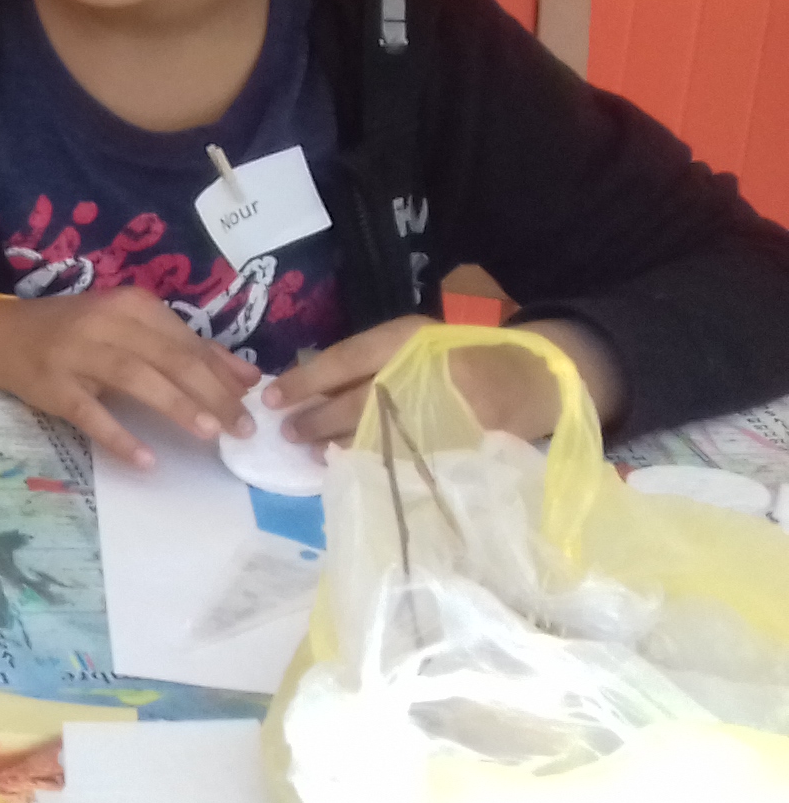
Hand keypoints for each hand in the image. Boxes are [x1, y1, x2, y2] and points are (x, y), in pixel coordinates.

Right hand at [0, 287, 260, 467]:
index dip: (222, 373)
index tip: (252, 404)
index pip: (187, 340)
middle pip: (168, 357)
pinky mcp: (52, 386)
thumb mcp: (130, 330)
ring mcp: (76, 353)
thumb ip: (186, 349)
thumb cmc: (73, 332)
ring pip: (135, 377)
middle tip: (240, 428)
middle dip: (211, 393)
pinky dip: (118, 435)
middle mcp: (105, 323)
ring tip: (209, 434)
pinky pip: (89, 413)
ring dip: (175, 405)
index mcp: (130, 306)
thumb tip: (247, 377)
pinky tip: (145, 459)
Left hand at [267, 314, 612, 445]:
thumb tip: (305, 387)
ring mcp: (445, 412)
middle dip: (316, 419)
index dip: (305, 381)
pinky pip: (404, 457)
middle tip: (288, 432)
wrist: (531, 377)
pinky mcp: (458, 446)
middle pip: (357, 400)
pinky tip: (351, 464)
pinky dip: (373, 462)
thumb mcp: (411, 341)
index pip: (345, 359)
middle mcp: (425, 371)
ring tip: (312, 450)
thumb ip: (364, 359)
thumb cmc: (456, 355)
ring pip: (377, 433)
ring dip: (338, 445)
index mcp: (409, 338)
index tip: (272, 398)